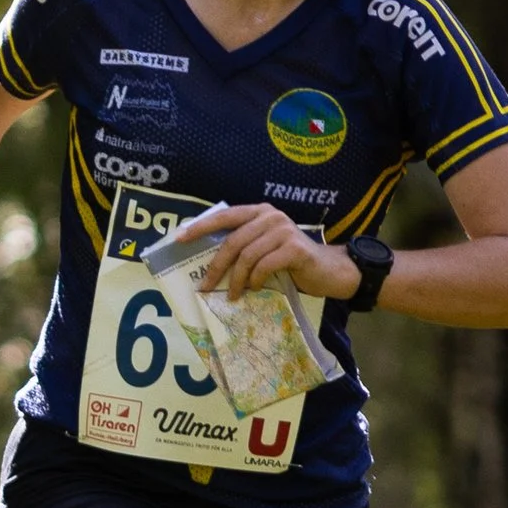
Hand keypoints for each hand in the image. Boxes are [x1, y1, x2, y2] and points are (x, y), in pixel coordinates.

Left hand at [178, 202, 361, 303]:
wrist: (327, 270)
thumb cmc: (291, 262)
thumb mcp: (264, 249)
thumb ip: (244, 246)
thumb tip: (209, 263)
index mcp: (259, 212)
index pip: (224, 215)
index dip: (201, 226)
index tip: (180, 239)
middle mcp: (270, 216)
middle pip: (233, 241)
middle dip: (216, 266)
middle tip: (205, 286)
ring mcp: (283, 230)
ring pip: (247, 256)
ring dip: (236, 280)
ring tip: (233, 295)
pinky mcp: (294, 248)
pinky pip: (264, 266)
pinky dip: (256, 280)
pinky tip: (255, 289)